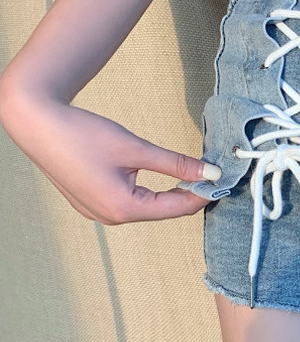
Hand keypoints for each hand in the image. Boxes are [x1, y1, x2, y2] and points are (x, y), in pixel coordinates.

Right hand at [0, 90, 217, 223]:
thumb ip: (175, 163)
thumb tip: (210, 172)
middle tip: (209, 177)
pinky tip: (160, 179)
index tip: (220, 181)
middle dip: (187, 194)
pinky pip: (128, 202)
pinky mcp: (91, 203)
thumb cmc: (82, 134)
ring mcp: (98, 213)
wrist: (36, 123)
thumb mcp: (136, 148)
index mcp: (123, 209)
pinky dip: (147, 192)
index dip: (202, 195)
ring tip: (190, 176)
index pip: (177, 208)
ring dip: (168, 193)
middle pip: (162, 210)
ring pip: (146, 207)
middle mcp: (111, 218)